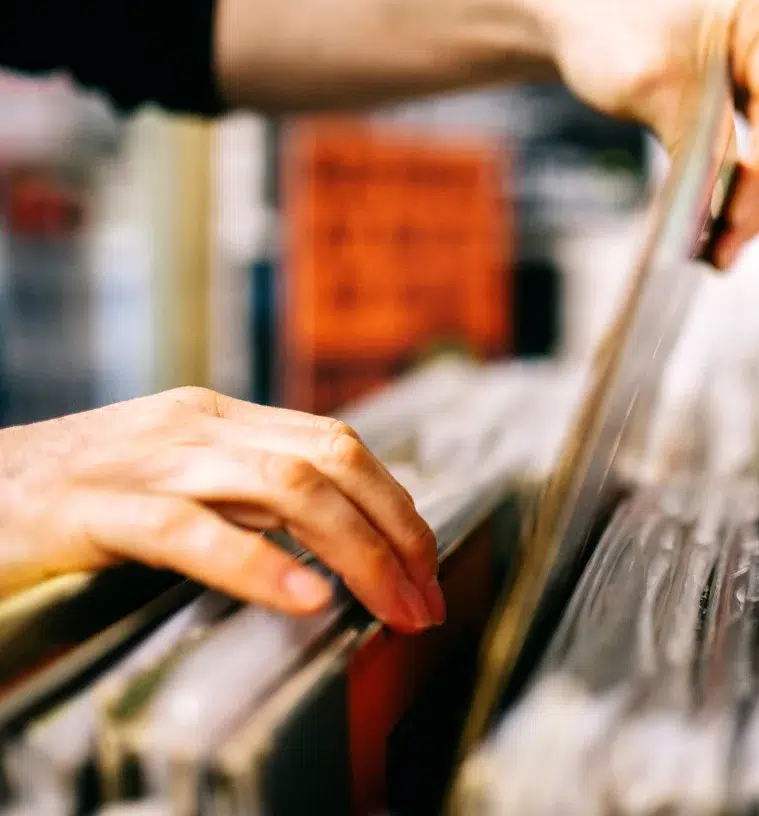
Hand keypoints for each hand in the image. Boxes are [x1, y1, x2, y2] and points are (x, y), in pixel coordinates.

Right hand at [0, 387, 443, 632]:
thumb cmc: (69, 494)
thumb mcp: (172, 477)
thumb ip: (244, 494)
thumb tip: (330, 540)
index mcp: (218, 417)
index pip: (337, 444)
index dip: (396, 503)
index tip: (424, 563)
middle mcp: (195, 427)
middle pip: (332, 460)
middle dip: (396, 530)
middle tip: (425, 598)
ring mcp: (147, 461)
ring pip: (285, 487)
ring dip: (356, 551)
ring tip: (391, 606)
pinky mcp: (93, 508)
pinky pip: (192, 533)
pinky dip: (259, 566)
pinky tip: (304, 600)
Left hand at [548, 0, 758, 267]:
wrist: (578, 23)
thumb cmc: (609, 32)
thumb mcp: (652, 88)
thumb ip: (698, 145)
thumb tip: (722, 213)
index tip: (740, 214)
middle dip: (757, 195)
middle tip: (726, 249)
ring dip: (748, 205)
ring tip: (718, 254)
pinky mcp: (752, 101)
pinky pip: (754, 154)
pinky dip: (734, 193)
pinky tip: (716, 234)